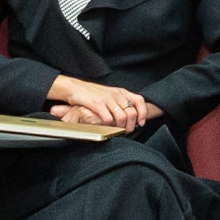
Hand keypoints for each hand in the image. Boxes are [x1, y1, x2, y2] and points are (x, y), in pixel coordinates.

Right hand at [45, 76, 159, 130]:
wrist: (76, 88)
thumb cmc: (93, 94)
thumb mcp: (110, 94)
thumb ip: (120, 102)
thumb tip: (131, 116)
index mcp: (121, 92)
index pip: (139, 100)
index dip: (143, 113)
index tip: (141, 123)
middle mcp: (116, 94)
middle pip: (131, 113)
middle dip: (131, 126)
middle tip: (127, 131)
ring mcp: (107, 99)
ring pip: (122, 117)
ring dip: (121, 128)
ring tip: (118, 131)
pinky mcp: (97, 104)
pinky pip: (108, 119)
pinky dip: (109, 126)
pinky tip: (107, 128)